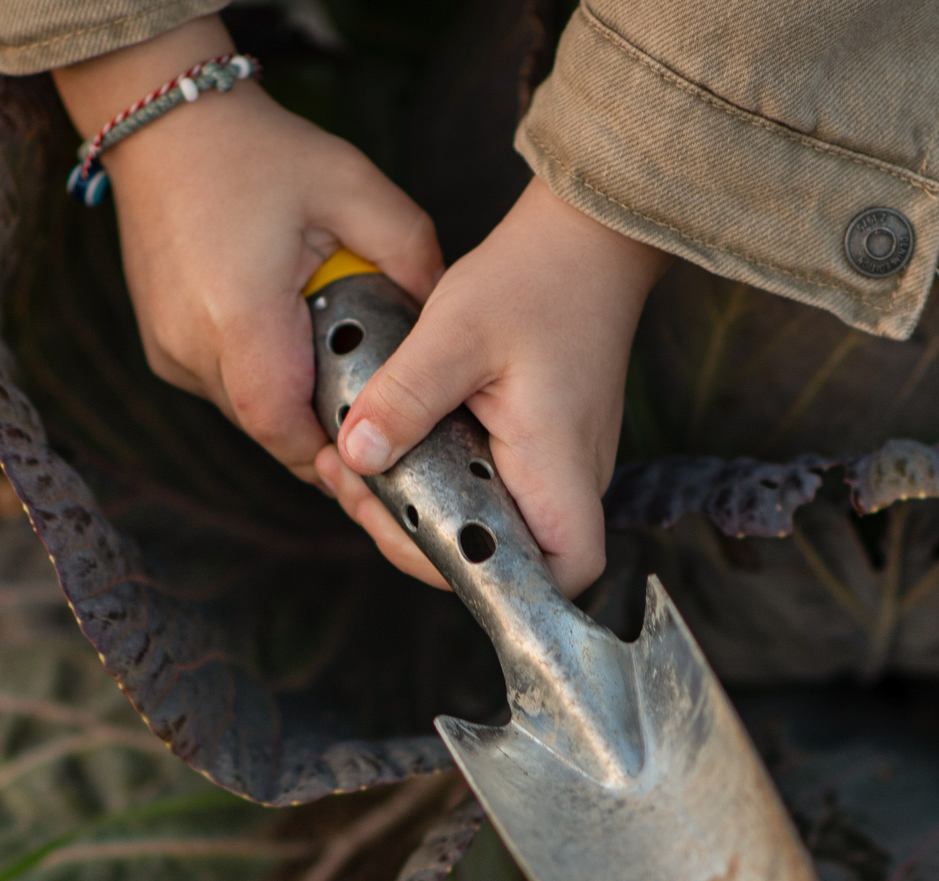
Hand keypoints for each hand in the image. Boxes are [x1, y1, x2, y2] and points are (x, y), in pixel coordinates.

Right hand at [51, 19, 440, 485]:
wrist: (164, 121)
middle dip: (323, 431)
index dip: (335, 454)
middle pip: (269, 428)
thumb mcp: (355, 187)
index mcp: (240, 315)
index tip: (382, 454)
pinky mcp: (159, 347)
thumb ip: (412, 257)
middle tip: (377, 414)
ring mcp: (168, 350)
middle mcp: (191, 345)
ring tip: (336, 367)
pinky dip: (261, 379)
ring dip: (291, 404)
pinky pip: (221, 388)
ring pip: (244, 414)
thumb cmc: (260, 151)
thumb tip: (443, 323)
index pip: (285, 428)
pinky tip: (290, 342)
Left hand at [320, 178, 670, 596]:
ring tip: (356, 467)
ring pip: (491, 525)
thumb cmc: (535, 280)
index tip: (425, 541)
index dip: (501, 583)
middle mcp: (571, 478)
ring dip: (422, 511)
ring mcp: (558, 467)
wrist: (582, 239)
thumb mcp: (455, 332)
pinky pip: (487, 489)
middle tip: (356, 491)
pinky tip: (388, 445)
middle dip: (422, 543)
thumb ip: (404, 398)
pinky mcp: (540, 449)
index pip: (564, 572)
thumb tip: (357, 456)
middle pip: (509, 559)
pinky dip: (437, 481)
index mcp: (560, 462)